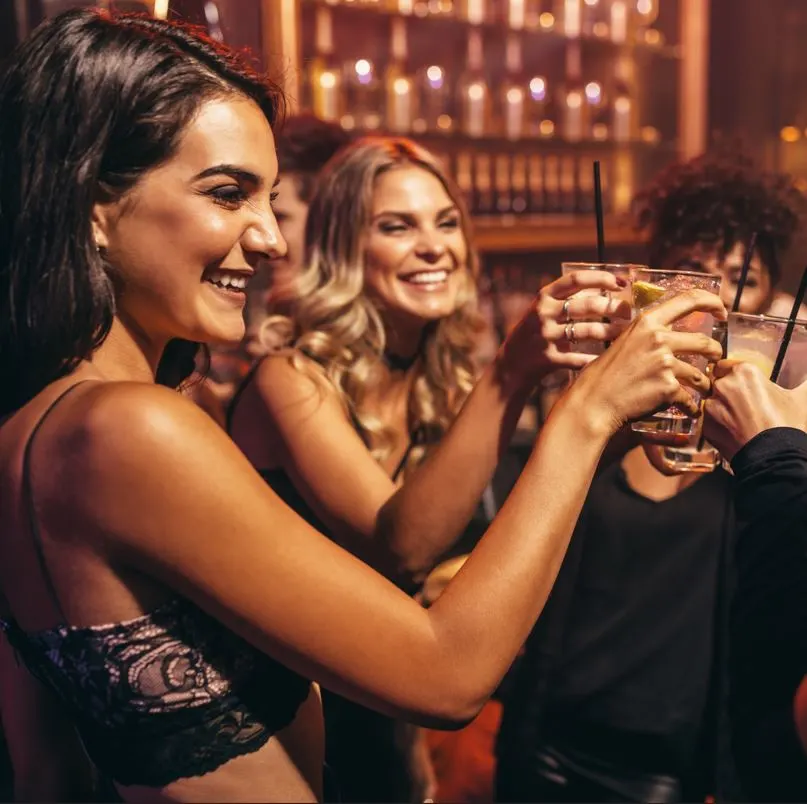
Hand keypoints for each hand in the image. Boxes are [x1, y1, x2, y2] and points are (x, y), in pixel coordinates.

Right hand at [498, 270, 631, 382]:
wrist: (510, 365)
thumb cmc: (535, 334)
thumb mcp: (544, 311)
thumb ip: (568, 300)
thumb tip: (609, 291)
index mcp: (544, 297)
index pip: (576, 279)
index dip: (602, 278)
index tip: (622, 283)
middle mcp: (543, 314)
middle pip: (586, 305)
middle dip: (613, 308)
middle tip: (628, 312)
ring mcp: (545, 336)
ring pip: (586, 331)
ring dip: (610, 332)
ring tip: (623, 333)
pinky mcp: (548, 358)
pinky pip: (579, 358)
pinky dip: (595, 359)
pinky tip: (608, 358)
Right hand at [570, 289, 725, 436]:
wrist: (594, 401)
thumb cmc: (603, 374)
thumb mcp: (622, 341)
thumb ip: (645, 334)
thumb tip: (665, 330)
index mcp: (647, 322)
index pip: (690, 299)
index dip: (712, 302)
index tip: (721, 311)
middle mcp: (659, 338)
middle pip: (704, 341)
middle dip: (715, 352)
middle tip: (715, 360)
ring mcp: (665, 363)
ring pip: (701, 375)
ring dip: (705, 384)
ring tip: (703, 390)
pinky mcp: (668, 387)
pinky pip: (690, 398)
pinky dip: (691, 406)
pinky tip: (688, 410)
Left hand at [704, 360, 806, 460]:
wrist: (774, 456)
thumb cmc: (787, 425)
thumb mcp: (801, 398)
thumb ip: (805, 384)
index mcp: (744, 372)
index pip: (726, 365)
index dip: (733, 375)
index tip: (742, 385)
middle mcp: (723, 385)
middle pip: (718, 383)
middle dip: (728, 392)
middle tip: (745, 406)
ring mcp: (711, 406)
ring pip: (712, 402)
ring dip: (721, 409)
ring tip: (741, 421)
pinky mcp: (705, 425)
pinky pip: (708, 420)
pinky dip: (717, 424)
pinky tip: (734, 432)